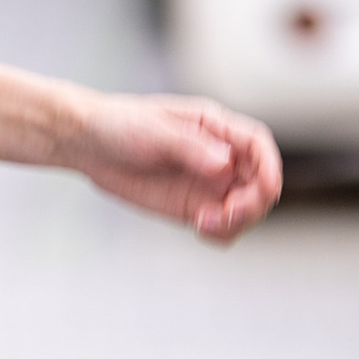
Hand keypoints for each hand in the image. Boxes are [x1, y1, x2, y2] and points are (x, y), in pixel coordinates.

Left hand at [71, 90, 281, 241]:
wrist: (89, 144)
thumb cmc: (121, 125)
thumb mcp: (154, 131)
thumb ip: (190, 147)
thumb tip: (224, 164)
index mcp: (216, 128)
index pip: (258, 146)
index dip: (270, 168)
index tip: (267, 189)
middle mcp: (220, 157)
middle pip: (259, 184)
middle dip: (251, 203)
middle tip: (224, 214)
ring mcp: (208, 184)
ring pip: (244, 210)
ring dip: (236, 222)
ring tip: (201, 223)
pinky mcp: (192, 207)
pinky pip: (221, 227)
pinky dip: (220, 233)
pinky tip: (198, 228)